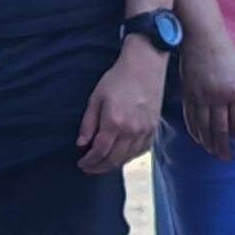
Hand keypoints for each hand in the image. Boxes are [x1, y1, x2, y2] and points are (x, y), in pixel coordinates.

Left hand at [77, 38, 167, 172]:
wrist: (145, 65)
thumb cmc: (118, 78)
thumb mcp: (96, 98)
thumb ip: (88, 123)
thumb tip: (81, 143)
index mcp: (114, 122)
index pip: (99, 151)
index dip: (89, 161)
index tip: (81, 163)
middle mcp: (131, 130)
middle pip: (114, 159)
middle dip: (99, 167)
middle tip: (89, 168)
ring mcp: (145, 130)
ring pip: (128, 157)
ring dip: (114, 164)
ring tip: (103, 163)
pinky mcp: (154, 128)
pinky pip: (141, 150)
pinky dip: (130, 156)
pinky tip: (122, 155)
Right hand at [178, 25, 234, 160]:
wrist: (201, 39)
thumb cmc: (227, 54)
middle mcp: (218, 97)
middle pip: (221, 129)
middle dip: (224, 147)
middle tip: (227, 158)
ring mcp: (200, 97)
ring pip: (204, 127)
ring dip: (209, 143)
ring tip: (213, 152)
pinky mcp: (187, 95)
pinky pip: (190, 119)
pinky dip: (195, 131)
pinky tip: (199, 139)